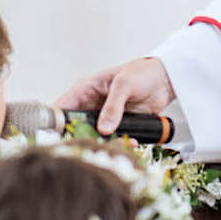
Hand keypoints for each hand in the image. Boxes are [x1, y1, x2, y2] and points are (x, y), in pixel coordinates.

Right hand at [56, 57, 176, 133]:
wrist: (165, 80)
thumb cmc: (141, 72)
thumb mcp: (124, 85)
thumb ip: (113, 106)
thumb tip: (104, 128)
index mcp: (85, 90)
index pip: (61, 108)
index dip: (55, 123)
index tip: (58, 137)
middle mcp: (91, 105)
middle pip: (75, 127)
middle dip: (81, 138)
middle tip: (90, 146)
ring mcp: (104, 117)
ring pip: (94, 136)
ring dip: (103, 143)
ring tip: (115, 145)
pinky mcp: (118, 126)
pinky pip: (113, 139)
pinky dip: (119, 143)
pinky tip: (129, 143)